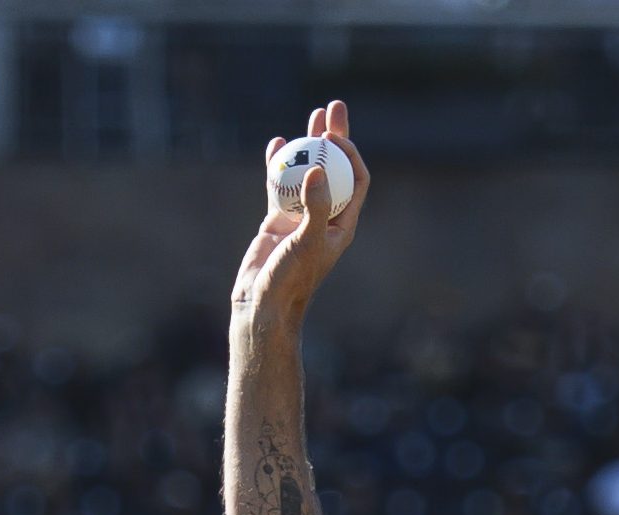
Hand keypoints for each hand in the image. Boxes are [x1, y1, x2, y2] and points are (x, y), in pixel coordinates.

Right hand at [232, 100, 370, 331]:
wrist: (263, 302)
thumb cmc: (291, 279)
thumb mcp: (307, 242)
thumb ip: (315, 207)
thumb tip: (320, 170)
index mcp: (342, 224)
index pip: (355, 180)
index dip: (350, 154)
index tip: (336, 136)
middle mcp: (325, 217)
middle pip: (336, 168)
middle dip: (335, 138)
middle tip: (332, 108)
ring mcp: (300, 216)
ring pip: (308, 171)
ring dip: (310, 144)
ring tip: (312, 118)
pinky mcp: (278, 219)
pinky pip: (281, 184)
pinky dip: (280, 163)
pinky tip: (278, 143)